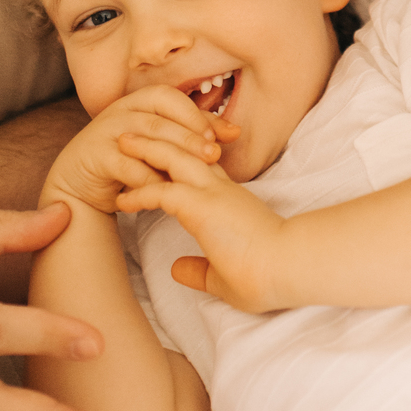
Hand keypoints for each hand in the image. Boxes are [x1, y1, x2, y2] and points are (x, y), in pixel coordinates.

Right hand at [44, 88, 239, 213]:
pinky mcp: (94, 156)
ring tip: (194, 171)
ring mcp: (105, 131)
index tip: (225, 135)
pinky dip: (146, 178)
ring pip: (144, 137)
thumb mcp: (160, 144)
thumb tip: (234, 131)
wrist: (79, 185)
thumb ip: (191, 134)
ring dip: (173, 153)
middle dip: (191, 135)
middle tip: (215, 154)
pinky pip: (124, 164)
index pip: (173, 99)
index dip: (199, 115)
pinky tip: (165, 191)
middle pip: (161, 116)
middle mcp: (122, 110)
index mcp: (140, 101)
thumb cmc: (127, 161)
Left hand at [115, 137, 284, 312]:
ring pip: (174, 158)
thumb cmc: (266, 274)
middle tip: (133, 135)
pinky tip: (122, 199)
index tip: (154, 162)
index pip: (201, 167)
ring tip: (121, 144)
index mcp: (229, 199)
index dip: (178, 160)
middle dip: (158, 140)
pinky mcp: (204, 206)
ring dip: (145, 149)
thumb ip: (201, 269)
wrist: (289, 267)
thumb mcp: (226, 275)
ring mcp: (213, 193)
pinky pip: (163, 191)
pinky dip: (140, 191)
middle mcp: (221, 189)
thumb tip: (178, 269)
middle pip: (185, 150)